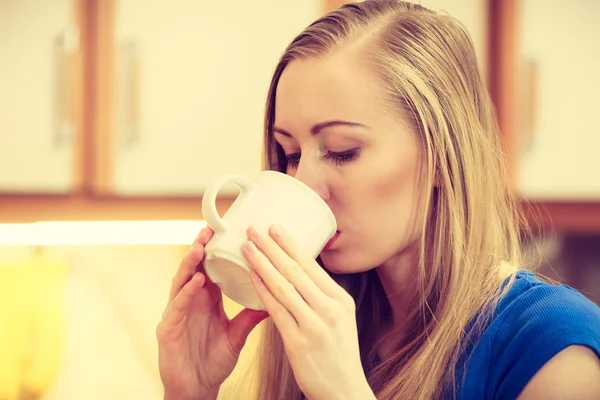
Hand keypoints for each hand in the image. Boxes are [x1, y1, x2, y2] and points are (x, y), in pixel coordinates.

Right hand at [157, 227, 268, 399]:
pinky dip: (186, 293)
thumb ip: (250, 316)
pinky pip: (177, 307)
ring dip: (190, 264)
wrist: (197, 389)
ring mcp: (177, 313)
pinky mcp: (168, 329)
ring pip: (181, 282)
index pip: (209, 268)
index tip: (225, 230)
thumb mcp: (236, 335)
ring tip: (201, 247)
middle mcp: (190, 301)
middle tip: (209, 229)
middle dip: (200, 248)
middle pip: (193, 269)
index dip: (214, 249)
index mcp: (206, 299)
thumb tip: (274, 299)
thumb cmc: (213, 361)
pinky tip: (197, 282)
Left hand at [243, 225, 375, 399]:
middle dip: (271, 247)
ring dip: (262, 263)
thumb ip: (322, 297)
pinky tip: (251, 277)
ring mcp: (314, 326)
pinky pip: (275, 310)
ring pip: (282, 286)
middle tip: (254, 229)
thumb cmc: (338, 353)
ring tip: (247, 247)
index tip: (275, 228)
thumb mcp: (340, 319)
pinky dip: (262, 290)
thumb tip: (299, 272)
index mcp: (341, 300)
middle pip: (294, 271)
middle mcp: (329, 309)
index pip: (311, 265)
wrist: (343, 390)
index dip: (290, 244)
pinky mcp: (298, 343)